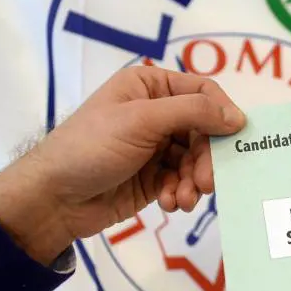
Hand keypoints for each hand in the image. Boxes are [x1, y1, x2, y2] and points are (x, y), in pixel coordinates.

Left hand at [0, 66, 245, 265]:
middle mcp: (157, 112)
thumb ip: (192, 112)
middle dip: (207, 157)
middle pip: (204, 130)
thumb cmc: (91, 146)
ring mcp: (156, 146)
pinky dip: (182, 192)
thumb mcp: (141, 120)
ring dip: (195, 180)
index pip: (202, 91)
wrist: (52, 200)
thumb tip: (238, 117)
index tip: (237, 137)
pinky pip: (184, 180)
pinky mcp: (155, 177)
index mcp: (150, 87)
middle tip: (207, 182)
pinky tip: (172, 203)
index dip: (222, 112)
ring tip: (186, 199)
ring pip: (197, 159)